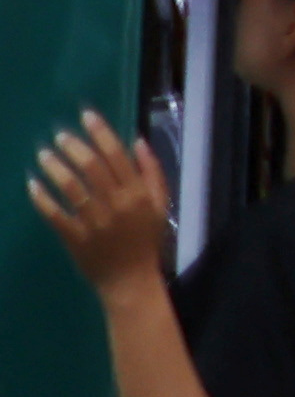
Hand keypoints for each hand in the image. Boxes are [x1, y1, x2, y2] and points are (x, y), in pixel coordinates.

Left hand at [29, 118, 168, 301]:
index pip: (117, 156)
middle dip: (74, 147)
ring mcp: (93, 221)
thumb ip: (153, 173)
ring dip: (55, 168)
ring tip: (44, 154)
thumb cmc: (147, 241)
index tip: (87, 115)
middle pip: (91, 168)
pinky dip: (42, 198)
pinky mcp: (74, 237)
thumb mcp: (161, 205)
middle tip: (59, 135)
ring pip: (70, 188)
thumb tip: (138, 142)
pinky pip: (54, 214)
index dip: (101, 133)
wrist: (130, 281)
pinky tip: (32, 183)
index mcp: (139, 194)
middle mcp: (116, 204)